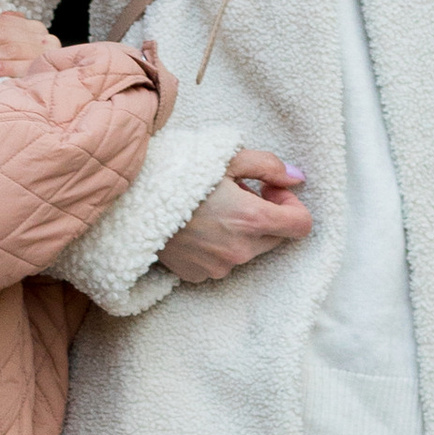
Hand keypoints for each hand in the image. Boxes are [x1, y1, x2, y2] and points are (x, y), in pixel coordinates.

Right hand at [159, 150, 312, 284]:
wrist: (131, 203)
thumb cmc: (179, 175)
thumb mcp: (228, 158)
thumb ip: (270, 167)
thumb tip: (297, 177)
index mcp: (252, 219)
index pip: (302, 225)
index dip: (293, 205)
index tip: (271, 191)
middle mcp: (240, 250)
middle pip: (277, 238)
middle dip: (267, 217)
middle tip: (239, 195)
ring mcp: (219, 267)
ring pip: (249, 250)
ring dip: (241, 231)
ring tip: (212, 210)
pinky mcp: (199, 276)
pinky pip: (222, 262)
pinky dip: (218, 246)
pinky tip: (197, 227)